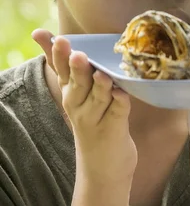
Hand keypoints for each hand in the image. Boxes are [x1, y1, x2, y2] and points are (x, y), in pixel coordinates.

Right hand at [32, 30, 136, 186]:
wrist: (102, 170)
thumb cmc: (92, 121)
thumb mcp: (78, 95)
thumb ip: (72, 67)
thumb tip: (51, 35)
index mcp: (70, 93)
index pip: (61, 71)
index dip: (58, 55)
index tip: (58, 39)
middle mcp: (79, 106)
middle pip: (78, 84)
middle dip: (78, 68)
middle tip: (78, 55)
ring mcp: (96, 118)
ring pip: (98, 98)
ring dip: (100, 85)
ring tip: (101, 74)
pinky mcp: (114, 129)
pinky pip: (117, 112)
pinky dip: (120, 102)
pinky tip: (121, 93)